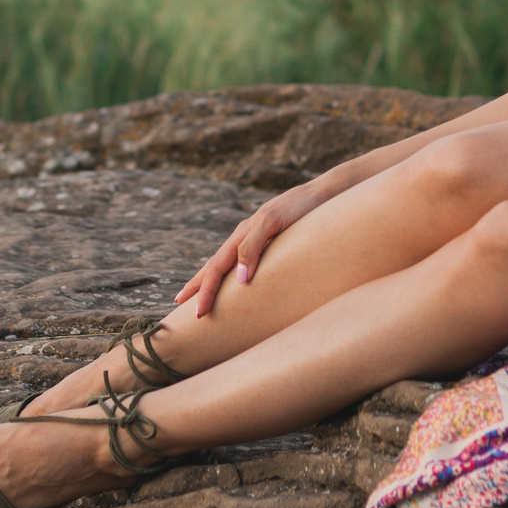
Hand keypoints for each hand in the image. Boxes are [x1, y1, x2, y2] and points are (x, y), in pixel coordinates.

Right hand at [174, 178, 337, 316]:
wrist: (328, 193)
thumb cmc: (303, 208)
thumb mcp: (274, 222)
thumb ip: (254, 247)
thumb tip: (239, 279)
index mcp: (243, 234)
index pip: (216, 267)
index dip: (205, 291)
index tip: (198, 314)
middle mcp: (246, 237)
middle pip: (215, 264)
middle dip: (198, 285)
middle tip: (180, 304)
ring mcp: (258, 238)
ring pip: (227, 262)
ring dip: (210, 279)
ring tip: (199, 292)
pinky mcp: (273, 241)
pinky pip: (243, 260)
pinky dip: (232, 273)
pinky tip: (237, 281)